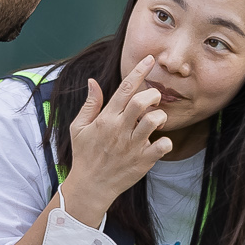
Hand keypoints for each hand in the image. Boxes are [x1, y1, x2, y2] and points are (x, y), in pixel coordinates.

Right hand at [61, 57, 169, 223]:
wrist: (90, 186)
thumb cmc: (85, 155)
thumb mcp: (78, 127)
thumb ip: (90, 104)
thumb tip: (93, 81)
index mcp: (106, 119)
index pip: (125, 89)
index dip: (139, 71)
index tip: (150, 59)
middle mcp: (120, 129)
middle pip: (141, 102)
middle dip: (152, 95)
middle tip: (153, 101)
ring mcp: (133, 145)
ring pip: (153, 121)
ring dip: (160, 117)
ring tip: (157, 122)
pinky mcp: (143, 161)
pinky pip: (162, 146)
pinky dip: (165, 143)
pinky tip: (159, 143)